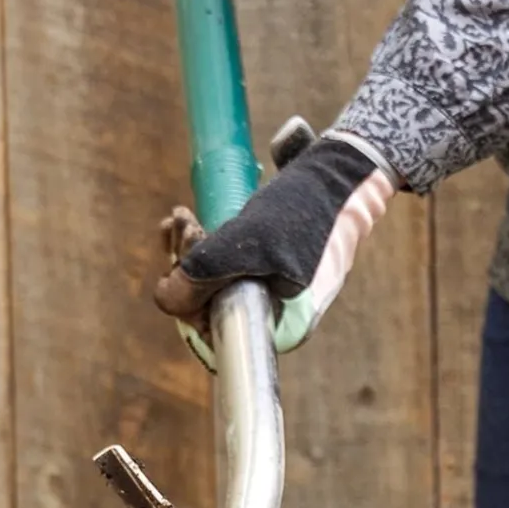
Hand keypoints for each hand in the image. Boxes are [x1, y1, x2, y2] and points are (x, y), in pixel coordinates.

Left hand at [153, 131, 395, 354]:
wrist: (343, 174)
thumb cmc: (304, 210)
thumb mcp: (249, 242)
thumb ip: (205, 273)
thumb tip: (165, 299)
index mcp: (282, 328)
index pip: (217, 333)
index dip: (188, 301)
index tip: (178, 259)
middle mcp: (277, 316)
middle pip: (212, 306)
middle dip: (186, 264)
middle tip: (181, 222)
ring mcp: (275, 291)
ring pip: (215, 282)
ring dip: (190, 248)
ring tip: (181, 216)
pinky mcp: (271, 266)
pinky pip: (227, 265)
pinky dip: (204, 242)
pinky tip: (187, 217)